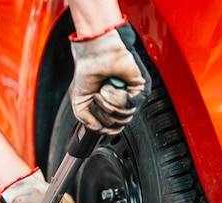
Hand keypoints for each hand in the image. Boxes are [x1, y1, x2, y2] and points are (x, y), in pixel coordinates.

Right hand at [69, 18, 150, 134]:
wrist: (92, 54)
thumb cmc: (86, 71)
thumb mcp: (80, 103)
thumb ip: (87, 121)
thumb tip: (99, 129)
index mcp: (110, 105)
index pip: (112, 127)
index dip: (101, 124)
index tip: (94, 112)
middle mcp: (122, 101)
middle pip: (118, 124)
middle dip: (103, 112)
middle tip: (97, 96)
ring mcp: (132, 95)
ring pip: (124, 116)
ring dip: (108, 103)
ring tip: (103, 89)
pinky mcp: (140, 87)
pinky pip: (130, 104)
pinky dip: (116, 97)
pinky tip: (110, 86)